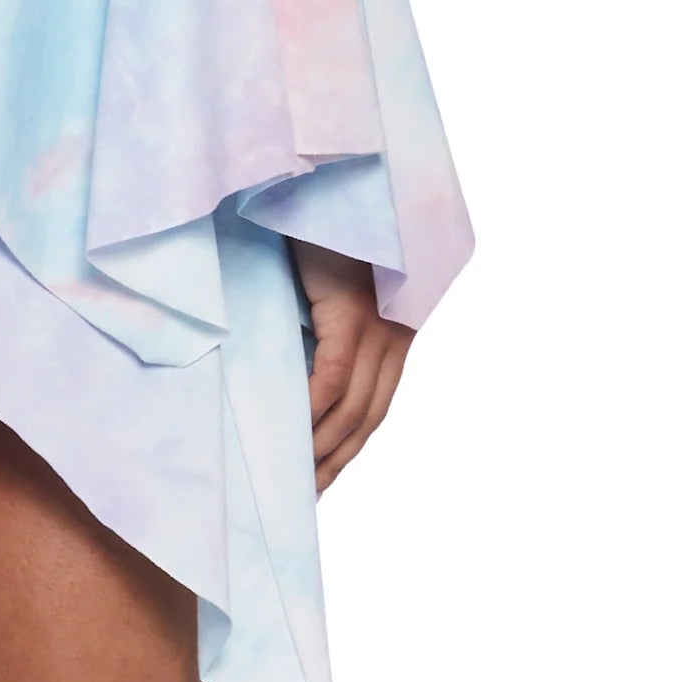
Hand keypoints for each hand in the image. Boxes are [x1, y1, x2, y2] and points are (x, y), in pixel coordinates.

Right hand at [292, 239, 413, 491]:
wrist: (321, 186)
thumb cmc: (314, 228)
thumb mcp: (323, 287)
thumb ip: (320, 325)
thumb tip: (287, 367)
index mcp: (393, 330)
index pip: (375, 406)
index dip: (350, 446)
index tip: (322, 479)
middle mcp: (394, 334)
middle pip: (368, 417)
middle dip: (337, 460)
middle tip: (305, 496)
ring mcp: (378, 325)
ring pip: (354, 407)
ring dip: (323, 448)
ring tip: (295, 478)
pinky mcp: (354, 314)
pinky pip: (333, 379)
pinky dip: (311, 411)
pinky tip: (291, 431)